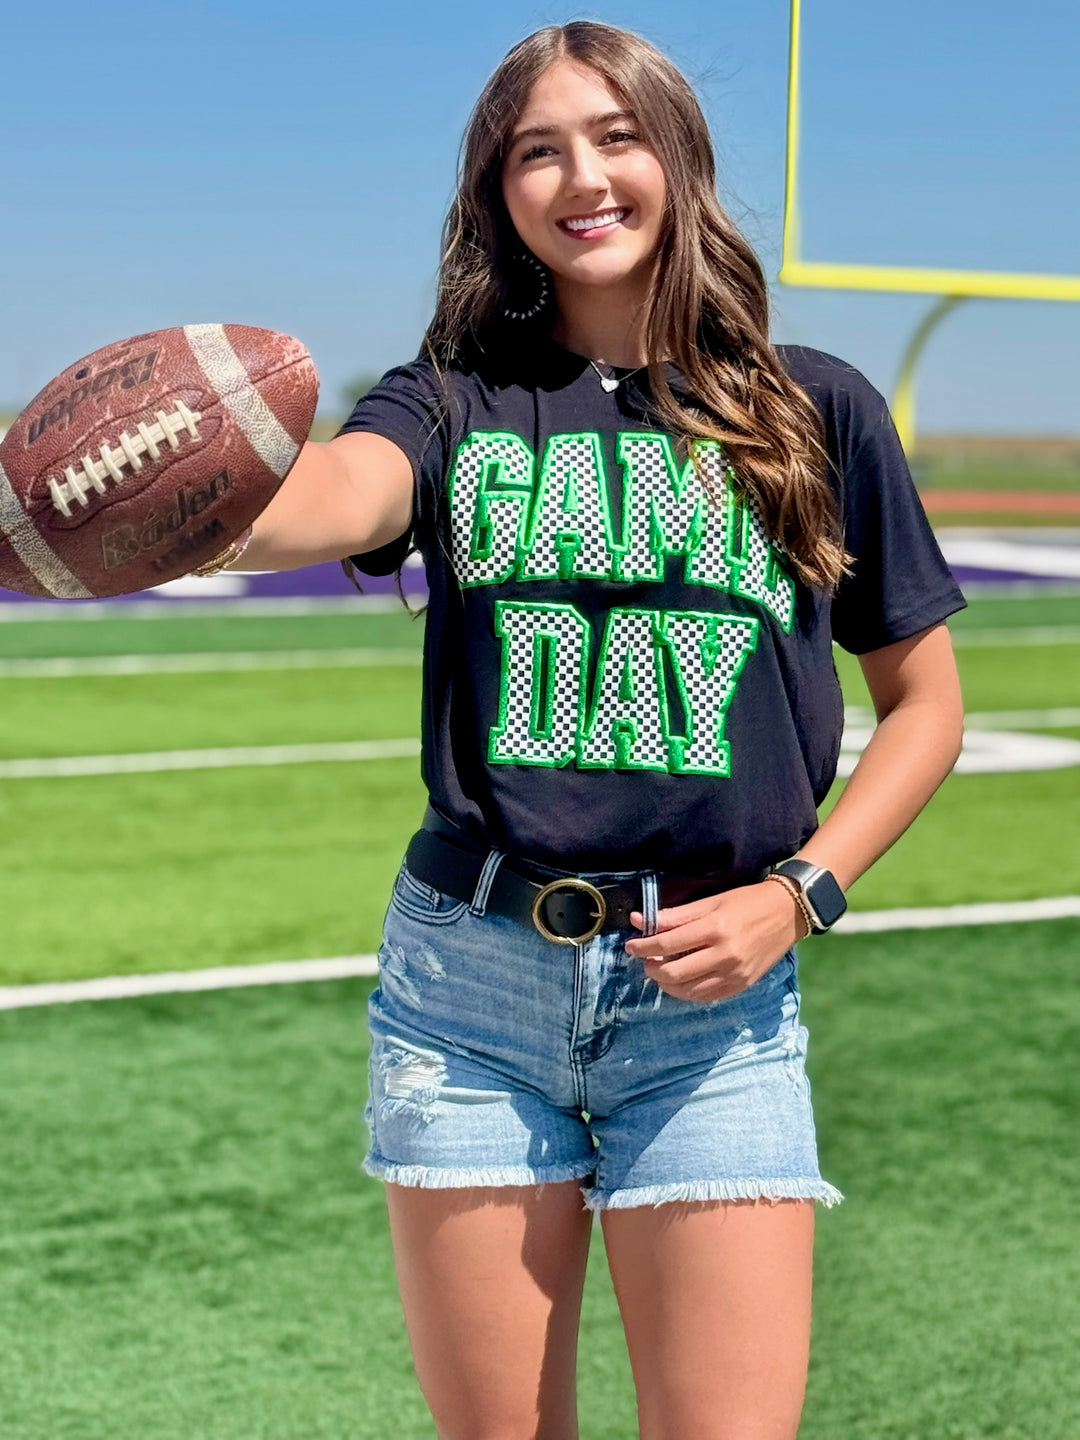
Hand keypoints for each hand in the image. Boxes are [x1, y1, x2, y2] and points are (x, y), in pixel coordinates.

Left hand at [624, 879, 807, 1002]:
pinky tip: (682, 981)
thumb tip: (639, 919)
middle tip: (646, 960)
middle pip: (674, 973)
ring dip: (667, 983)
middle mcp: (724, 955)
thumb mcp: (711, 901)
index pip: (667, 944)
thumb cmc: (747, 901)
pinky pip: (706, 997)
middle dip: (652, 968)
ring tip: (661, 970)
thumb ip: (675, 915)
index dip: (642, 946)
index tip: (630, 946)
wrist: (788, 914)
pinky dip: (687, 991)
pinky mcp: (742, 985)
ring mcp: (734, 974)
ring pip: (688, 991)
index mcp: (715, 928)